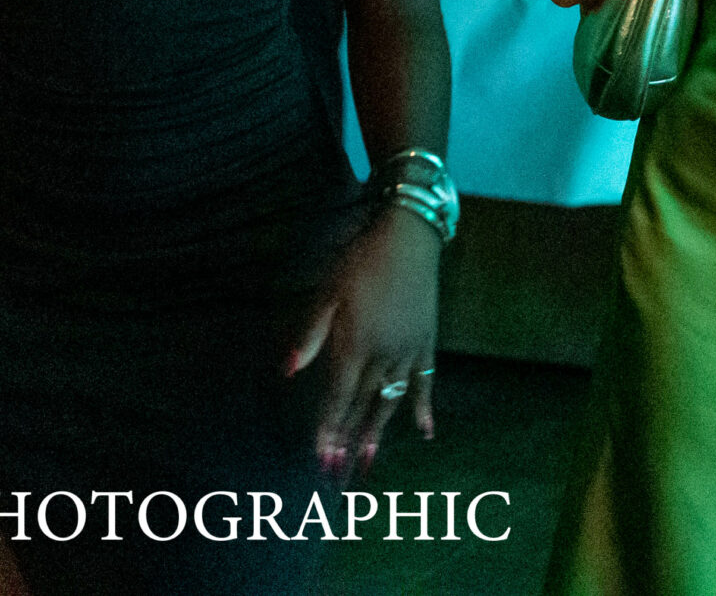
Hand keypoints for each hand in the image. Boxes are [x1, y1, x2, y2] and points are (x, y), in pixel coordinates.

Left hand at [289, 204, 440, 474]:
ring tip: (367, 462)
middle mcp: (382, 357)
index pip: (337, 397)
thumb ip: (311, 335)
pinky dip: (424, 408)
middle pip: (362, 406)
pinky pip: (425, 383)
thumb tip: (288, 370)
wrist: (409, 241)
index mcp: (354, 344)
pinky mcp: (426, 345)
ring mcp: (408, 353)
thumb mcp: (327, 293)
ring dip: (378, 432)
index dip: (327, 428)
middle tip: (337, 473)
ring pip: (390, 402)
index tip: (319, 457)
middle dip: (347, 440)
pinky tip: (425, 432)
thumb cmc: (361, 262)